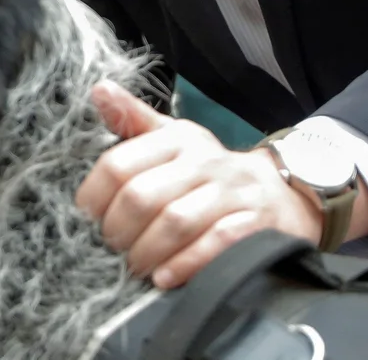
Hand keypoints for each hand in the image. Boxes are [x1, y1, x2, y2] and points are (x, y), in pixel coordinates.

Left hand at [76, 81, 322, 288]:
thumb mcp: (173, 140)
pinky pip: (215, 243)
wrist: (279, 194)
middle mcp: (205, 160)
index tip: (88, 218)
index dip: (95, 196)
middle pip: (143, 197)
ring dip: (147, 251)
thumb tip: (99, 90)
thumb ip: (133, 119)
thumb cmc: (209, 173)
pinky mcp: (256, 222)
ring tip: (136, 265)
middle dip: (119, 230)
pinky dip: (185, 264)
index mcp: (177, 138)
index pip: (119, 164)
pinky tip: (165, 278)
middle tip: (113, 247)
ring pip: (176, 222)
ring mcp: (232, 192)